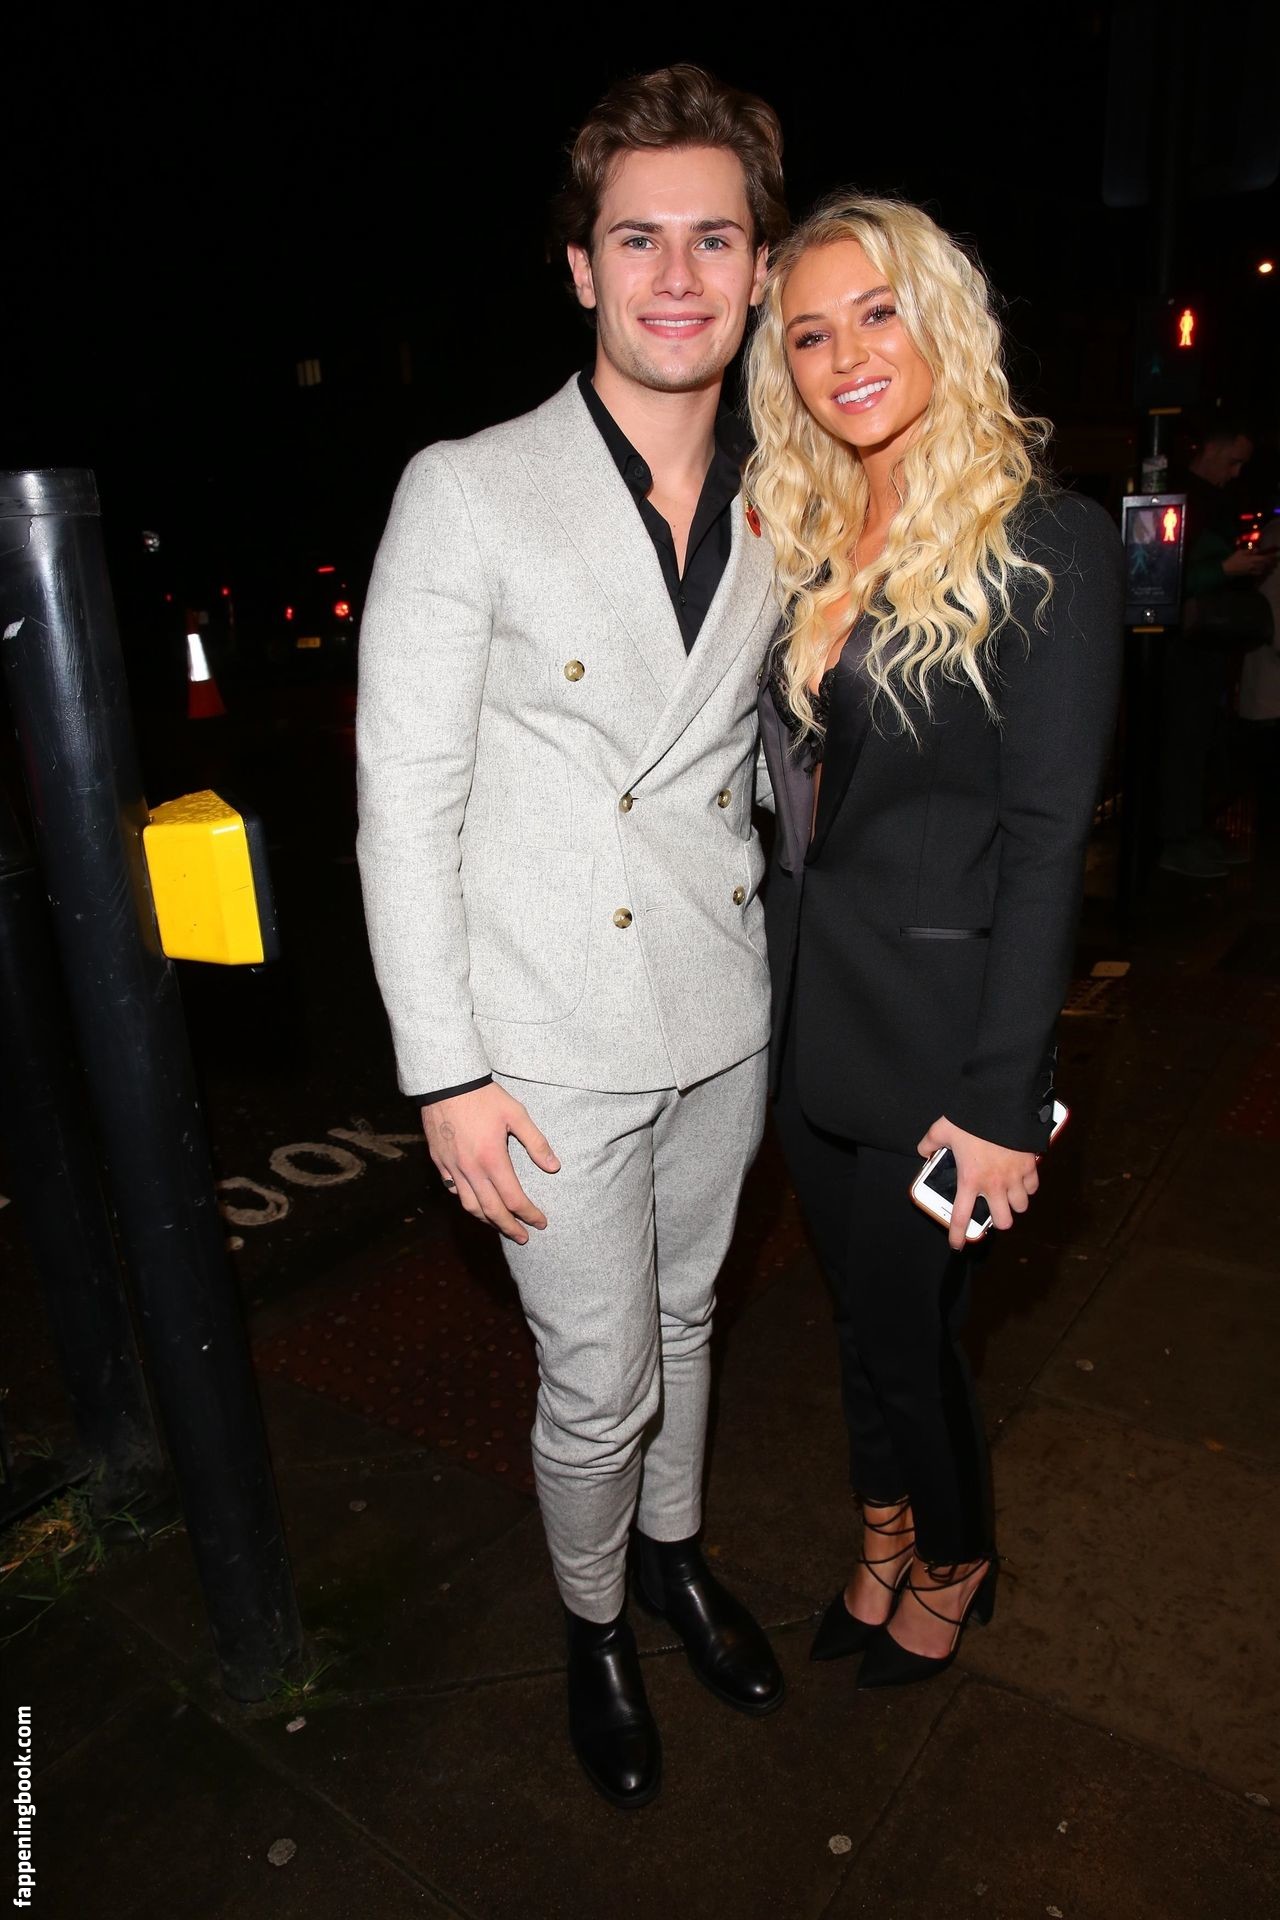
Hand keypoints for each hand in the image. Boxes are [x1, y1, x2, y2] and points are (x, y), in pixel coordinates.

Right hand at [422, 1083, 559, 1243]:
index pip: (513, 1199)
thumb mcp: (516, 1114)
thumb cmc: (484, 1097)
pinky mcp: (440, 1162)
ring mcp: (452, 1168)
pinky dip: (467, 1202)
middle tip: (523, 1238)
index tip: (541, 1223)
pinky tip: (476, 1203)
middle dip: (509, 1227)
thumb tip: (554, 1167)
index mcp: (492, 1159)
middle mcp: (471, 1169)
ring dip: (487, 1220)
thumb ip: (536, 1143)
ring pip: (469, 1205)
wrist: (446, 1082)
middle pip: (491, 1210)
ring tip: (501, 1225)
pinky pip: (453, 1191)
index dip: (529, 1214)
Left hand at [916, 1115, 1039, 1251]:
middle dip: (999, 1220)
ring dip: (1014, 1204)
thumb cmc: (971, 1119)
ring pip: (1021, 1207)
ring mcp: (1014, 1177)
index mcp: (969, 1180)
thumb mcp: (942, 1129)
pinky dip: (1028, 1187)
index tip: (957, 1244)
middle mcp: (994, 1185)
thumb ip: (930, 1142)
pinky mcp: (1030, 1166)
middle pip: (1003, 1221)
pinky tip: (1022, 1181)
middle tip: (994, 1211)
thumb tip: (923, 1149)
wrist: (1001, 1104)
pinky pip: (1033, 1187)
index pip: (961, 1216)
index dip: (957, 1234)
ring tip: (1008, 1196)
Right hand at [1222, 548, 1276, 578]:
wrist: (1227, 569)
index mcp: (1251, 559)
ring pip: (1262, 569)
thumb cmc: (1233, 559)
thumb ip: (1249, 551)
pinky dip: (1262, 572)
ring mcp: (1251, 570)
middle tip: (1276, 562)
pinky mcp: (1248, 573)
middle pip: (1265, 564)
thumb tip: (1257, 550)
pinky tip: (1264, 571)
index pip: (1264, 558)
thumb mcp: (1240, 552)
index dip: (1270, 557)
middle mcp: (1253, 565)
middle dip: (1271, 563)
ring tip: (1272, 567)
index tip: (1274, 556)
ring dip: (1268, 568)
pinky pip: (1257, 573)